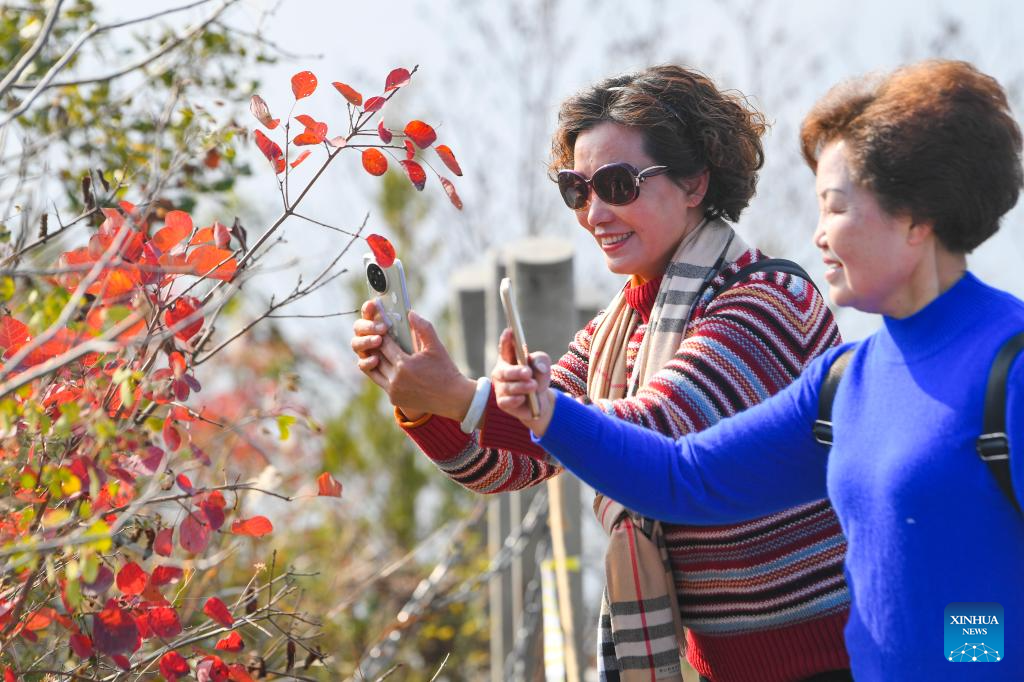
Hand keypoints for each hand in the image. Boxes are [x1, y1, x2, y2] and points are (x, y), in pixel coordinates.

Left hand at [351, 300, 475, 420]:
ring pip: (375, 371)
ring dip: (375, 359)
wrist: (452, 399)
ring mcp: (393, 391)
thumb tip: (411, 313)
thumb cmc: (445, 371)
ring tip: (379, 349)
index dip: (382, 334)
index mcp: (404, 365)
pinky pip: (382, 382)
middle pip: (377, 357)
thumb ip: (423, 328)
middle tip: (377, 335)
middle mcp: (395, 379)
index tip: (383, 327)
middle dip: (376, 345)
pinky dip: (382, 373)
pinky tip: (385, 364)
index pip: (385, 345)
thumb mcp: (436, 347)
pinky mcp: (395, 399)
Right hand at [492, 328, 556, 436]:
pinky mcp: (502, 402)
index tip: (510, 331)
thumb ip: (541, 360)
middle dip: (516, 371)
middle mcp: (501, 372)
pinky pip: (506, 401)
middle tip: (528, 372)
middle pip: (505, 371)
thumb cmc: (538, 377)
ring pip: (508, 387)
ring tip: (533, 386)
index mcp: (509, 358)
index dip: (506, 340)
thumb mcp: (543, 364)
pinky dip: (515, 400)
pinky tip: (522, 398)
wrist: (540, 401)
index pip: (505, 348)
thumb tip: (536, 367)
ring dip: (521, 386)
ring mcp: (500, 387)